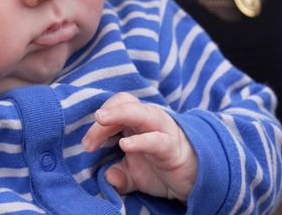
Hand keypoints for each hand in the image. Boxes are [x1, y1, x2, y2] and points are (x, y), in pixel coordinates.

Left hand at [82, 92, 197, 200]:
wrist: (194, 178)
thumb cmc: (161, 168)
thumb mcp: (134, 175)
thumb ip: (119, 176)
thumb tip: (108, 177)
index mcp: (136, 122)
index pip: (114, 108)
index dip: (98, 124)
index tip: (87, 146)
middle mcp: (148, 120)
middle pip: (124, 103)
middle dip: (104, 116)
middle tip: (88, 142)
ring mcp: (162, 130)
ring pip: (141, 113)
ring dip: (119, 114)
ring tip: (101, 119)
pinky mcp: (172, 147)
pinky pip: (157, 139)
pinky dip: (141, 140)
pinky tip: (126, 146)